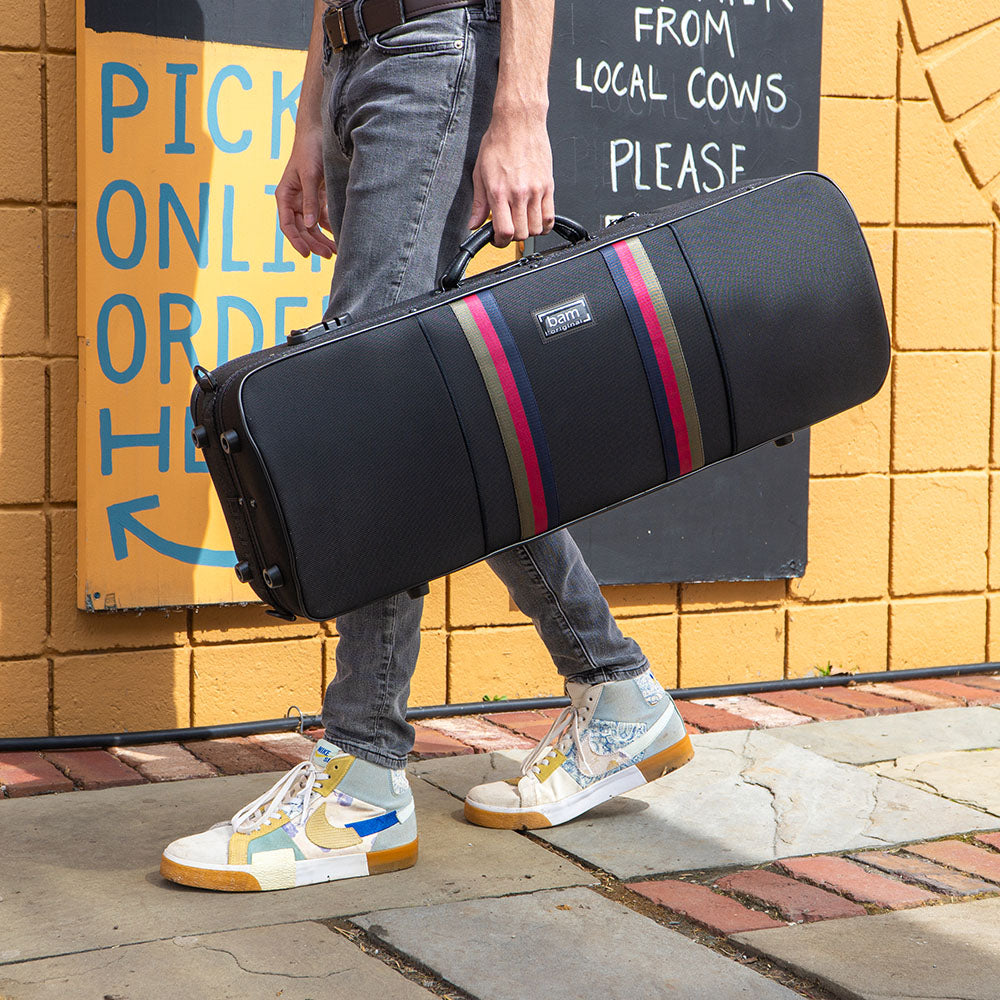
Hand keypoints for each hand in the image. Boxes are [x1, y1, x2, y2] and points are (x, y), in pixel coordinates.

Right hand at [275, 125, 336, 258]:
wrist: (321, 131)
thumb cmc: (310, 149)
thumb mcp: (309, 175)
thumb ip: (310, 200)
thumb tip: (309, 225)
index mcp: (285, 196)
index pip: (287, 225)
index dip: (296, 241)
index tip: (306, 254)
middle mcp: (295, 201)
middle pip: (302, 229)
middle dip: (314, 243)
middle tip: (328, 255)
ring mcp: (308, 200)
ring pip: (314, 227)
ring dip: (324, 239)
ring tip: (337, 252)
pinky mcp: (321, 198)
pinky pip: (325, 218)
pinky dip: (332, 228)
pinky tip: (341, 237)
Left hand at [468, 109, 554, 247]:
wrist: (519, 122)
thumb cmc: (499, 142)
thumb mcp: (480, 173)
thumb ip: (479, 203)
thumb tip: (474, 224)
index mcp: (499, 192)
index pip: (504, 232)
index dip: (499, 242)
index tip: (497, 239)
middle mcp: (519, 193)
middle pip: (521, 234)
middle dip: (513, 237)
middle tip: (508, 229)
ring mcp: (536, 191)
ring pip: (537, 228)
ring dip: (529, 231)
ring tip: (521, 222)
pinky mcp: (548, 186)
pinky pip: (551, 216)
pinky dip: (545, 225)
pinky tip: (536, 220)